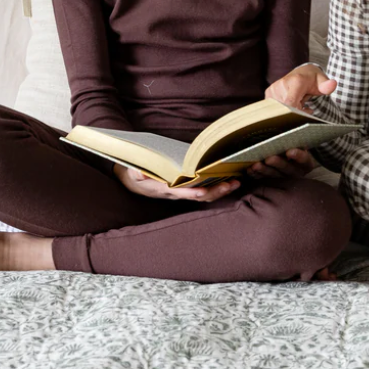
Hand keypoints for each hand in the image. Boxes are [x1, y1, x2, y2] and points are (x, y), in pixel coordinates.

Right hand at [114, 164, 239, 201]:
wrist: (133, 182)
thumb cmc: (134, 175)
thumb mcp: (132, 173)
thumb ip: (136, 173)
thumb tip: (140, 173)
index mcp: (166, 189)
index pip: (183, 193)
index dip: (194, 192)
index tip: (206, 190)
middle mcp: (177, 192)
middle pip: (200, 196)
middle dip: (216, 191)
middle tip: (233, 184)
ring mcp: (183, 191)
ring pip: (205, 194)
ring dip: (221, 189)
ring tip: (236, 181)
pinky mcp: (186, 186)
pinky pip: (204, 188)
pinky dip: (217, 184)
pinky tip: (228, 178)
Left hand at [247, 147, 316, 179]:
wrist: (285, 157)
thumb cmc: (290, 146)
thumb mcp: (294, 142)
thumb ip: (292, 140)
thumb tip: (288, 132)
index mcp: (305, 163)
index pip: (304, 159)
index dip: (298, 156)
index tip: (289, 151)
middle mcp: (297, 173)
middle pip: (288, 169)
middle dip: (278, 163)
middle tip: (268, 159)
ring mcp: (284, 179)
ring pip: (275, 176)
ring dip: (264, 170)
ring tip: (256, 165)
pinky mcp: (273, 183)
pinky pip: (264, 180)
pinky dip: (256, 175)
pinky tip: (250, 170)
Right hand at [266, 64, 337, 113]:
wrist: (302, 72)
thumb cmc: (313, 79)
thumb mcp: (323, 81)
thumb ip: (327, 85)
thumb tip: (333, 84)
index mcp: (296, 81)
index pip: (291, 103)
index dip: (297, 112)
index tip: (307, 111)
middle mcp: (282, 84)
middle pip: (287, 109)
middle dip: (297, 111)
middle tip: (305, 105)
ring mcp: (274, 89)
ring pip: (281, 110)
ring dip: (291, 110)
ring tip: (299, 102)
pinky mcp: (269, 93)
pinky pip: (276, 108)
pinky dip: (284, 109)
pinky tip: (291, 103)